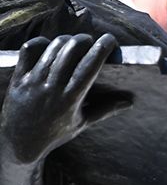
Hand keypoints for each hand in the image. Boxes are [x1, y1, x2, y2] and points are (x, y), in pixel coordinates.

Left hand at [0, 34, 124, 164]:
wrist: (18, 144)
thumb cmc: (53, 135)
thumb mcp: (82, 124)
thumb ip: (105, 110)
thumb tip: (129, 102)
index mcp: (71, 98)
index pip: (90, 65)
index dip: (103, 47)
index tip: (111, 40)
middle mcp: (52, 87)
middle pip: (72, 49)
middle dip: (85, 40)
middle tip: (90, 43)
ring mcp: (33, 81)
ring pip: (53, 47)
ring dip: (67, 40)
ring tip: (73, 45)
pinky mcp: (19, 78)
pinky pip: (30, 50)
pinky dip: (41, 43)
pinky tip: (50, 47)